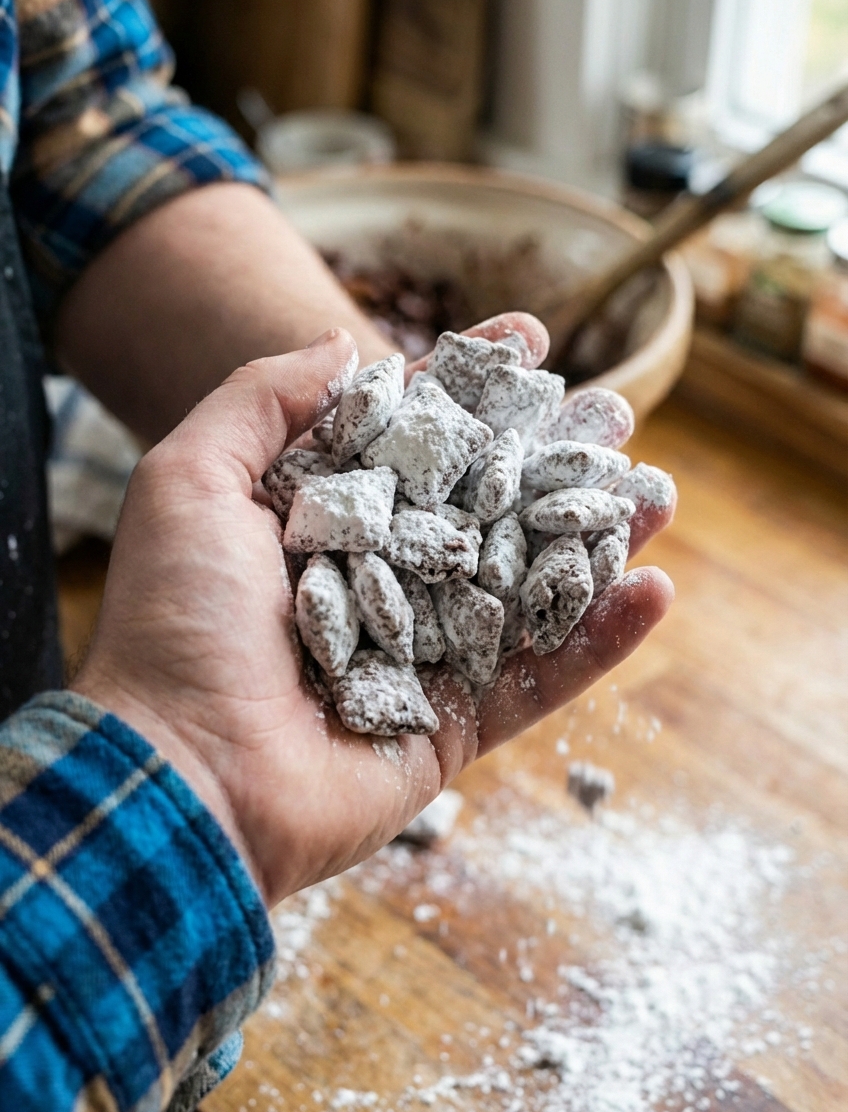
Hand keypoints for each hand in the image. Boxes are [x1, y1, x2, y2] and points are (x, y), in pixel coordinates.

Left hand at [73, 317, 673, 906]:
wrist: (181, 773)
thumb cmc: (176, 621)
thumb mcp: (190, 479)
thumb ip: (262, 401)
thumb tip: (342, 345)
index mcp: (319, 523)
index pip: (409, 438)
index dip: (467, 387)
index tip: (528, 339)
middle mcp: (375, 582)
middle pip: (481, 506)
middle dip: (549, 458)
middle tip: (615, 415)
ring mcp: (419, 656)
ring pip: (524, 588)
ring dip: (594, 541)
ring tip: (658, 493)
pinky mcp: (449, 727)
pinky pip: (537, 680)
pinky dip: (598, 642)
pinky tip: (657, 589)